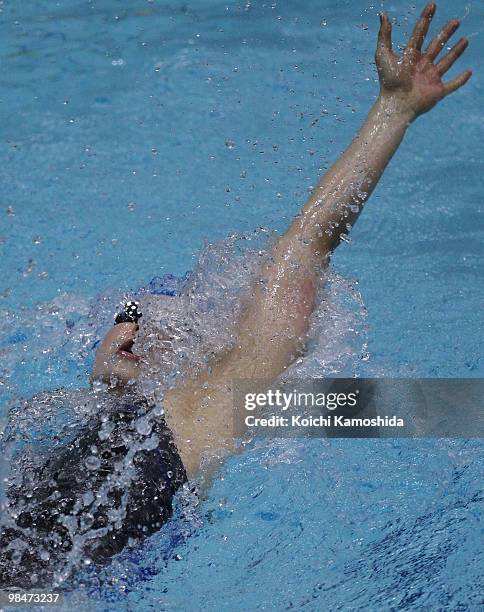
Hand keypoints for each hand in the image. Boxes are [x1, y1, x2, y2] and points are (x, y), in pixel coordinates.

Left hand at [375, 2, 471, 119]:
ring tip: (465, 40)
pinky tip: (468, 72)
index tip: (432, 5)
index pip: (419, 34)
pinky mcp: (438, 91)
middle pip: (436, 45)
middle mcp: (421, 66)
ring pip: (446, 62)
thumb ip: (384, 35)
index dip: (425, 20)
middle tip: (456, 22)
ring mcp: (430, 78)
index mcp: (409, 57)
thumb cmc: (388, 82)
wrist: (396, 104)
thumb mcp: (383, 55)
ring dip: (456, 52)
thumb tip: (382, 15)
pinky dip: (461, 79)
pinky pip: (452, 85)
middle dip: (446, 33)